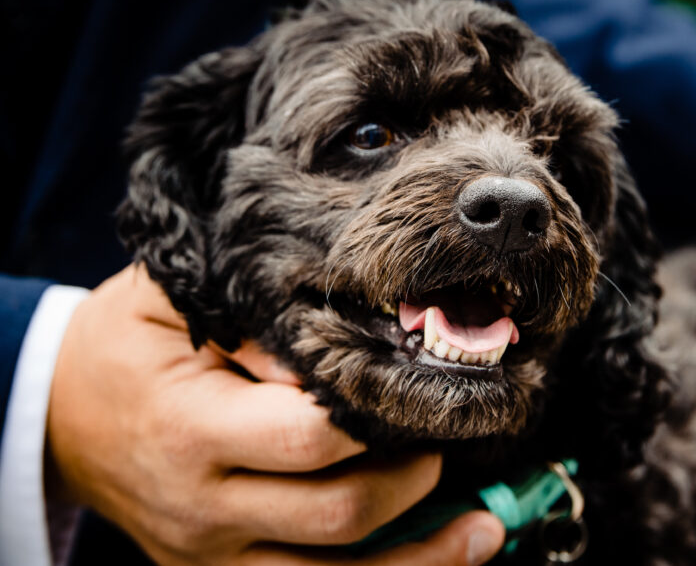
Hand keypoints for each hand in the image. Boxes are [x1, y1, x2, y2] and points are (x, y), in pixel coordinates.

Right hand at [47, 265, 504, 564]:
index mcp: (193, 431)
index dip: (378, 415)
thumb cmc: (126, 347)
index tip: (421, 387)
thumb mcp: (168, 303)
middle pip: (338, 513)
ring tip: (485, 528)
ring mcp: (213, 556)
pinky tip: (433, 560)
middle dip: (412, 481)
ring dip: (420, 559)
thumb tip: (326, 343)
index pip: (311, 437)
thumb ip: (245, 313)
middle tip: (448, 439)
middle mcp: (205, 510)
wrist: (62, 414)